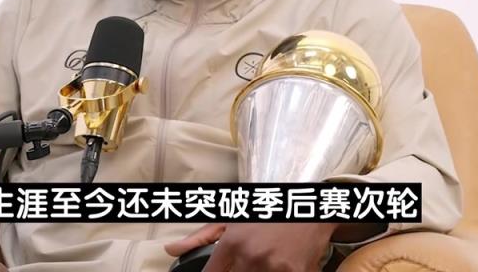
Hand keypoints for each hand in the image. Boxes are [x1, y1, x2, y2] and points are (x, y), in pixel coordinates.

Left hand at [165, 222, 334, 271]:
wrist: (307, 211)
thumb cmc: (265, 215)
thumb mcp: (230, 220)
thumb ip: (198, 238)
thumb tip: (170, 250)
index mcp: (232, 243)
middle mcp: (251, 256)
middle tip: (244, 264)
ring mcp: (274, 266)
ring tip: (260, 263)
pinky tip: (276, 266)